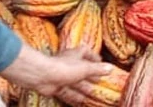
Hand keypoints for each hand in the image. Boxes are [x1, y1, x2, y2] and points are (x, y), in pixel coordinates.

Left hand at [0, 45, 114, 102]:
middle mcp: (68, 63)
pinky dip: (74, 96)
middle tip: (99, 81)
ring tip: (92, 93)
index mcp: (75, 55)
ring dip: (83, 87)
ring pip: (74, 82)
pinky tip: (80, 101)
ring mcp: (61, 75)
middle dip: (90, 75)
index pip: (86, 52)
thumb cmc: (64, 67)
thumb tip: (110, 68)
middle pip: (81, 69)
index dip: (93, 56)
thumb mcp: (85, 68)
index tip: (100, 62)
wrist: (42, 76)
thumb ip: (97, 69)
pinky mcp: (54, 86)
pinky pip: (66, 92)